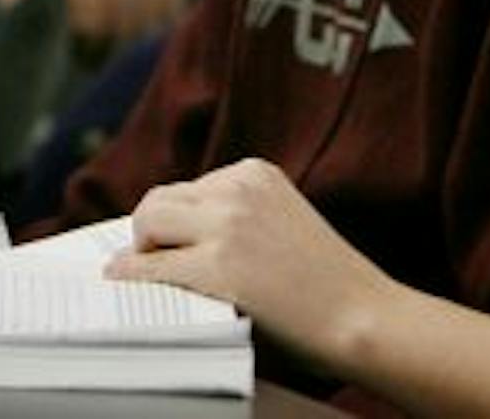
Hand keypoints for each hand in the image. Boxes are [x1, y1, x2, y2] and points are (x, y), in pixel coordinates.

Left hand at [0, 0, 185, 50]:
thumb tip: (10, 15)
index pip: (93, 18)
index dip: (87, 46)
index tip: (82, 58)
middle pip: (123, 20)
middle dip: (112, 47)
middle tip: (102, 58)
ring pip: (150, 15)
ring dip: (137, 37)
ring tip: (123, 46)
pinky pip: (172, 0)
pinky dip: (162, 20)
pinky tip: (146, 28)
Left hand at [106, 158, 392, 368]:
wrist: (366, 317)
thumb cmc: (326, 285)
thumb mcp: (281, 223)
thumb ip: (236, 218)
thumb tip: (168, 239)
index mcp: (254, 173)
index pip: (187, 189)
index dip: (171, 223)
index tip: (162, 243)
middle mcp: (238, 188)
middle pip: (159, 200)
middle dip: (149, 232)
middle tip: (149, 262)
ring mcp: (227, 225)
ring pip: (148, 224)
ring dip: (140, 252)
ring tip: (145, 276)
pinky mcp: (218, 267)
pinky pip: (150, 268)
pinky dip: (130, 278)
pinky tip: (124, 286)